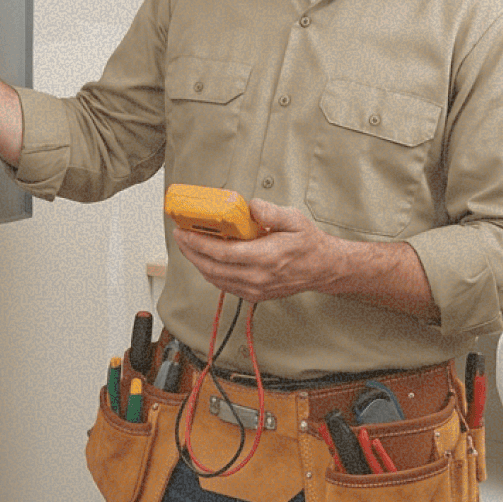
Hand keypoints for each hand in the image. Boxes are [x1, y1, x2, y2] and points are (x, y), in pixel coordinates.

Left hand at [171, 198, 337, 302]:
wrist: (322, 268)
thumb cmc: (308, 244)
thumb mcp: (294, 219)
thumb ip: (271, 212)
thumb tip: (251, 206)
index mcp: (265, 257)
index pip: (221, 253)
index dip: (198, 243)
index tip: (184, 232)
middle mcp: (257, 277)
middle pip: (212, 268)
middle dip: (191, 252)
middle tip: (180, 236)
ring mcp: (255, 289)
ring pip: (215, 279)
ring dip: (198, 263)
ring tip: (189, 246)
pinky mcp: (254, 295)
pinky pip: (225, 285)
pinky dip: (211, 272)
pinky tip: (206, 260)